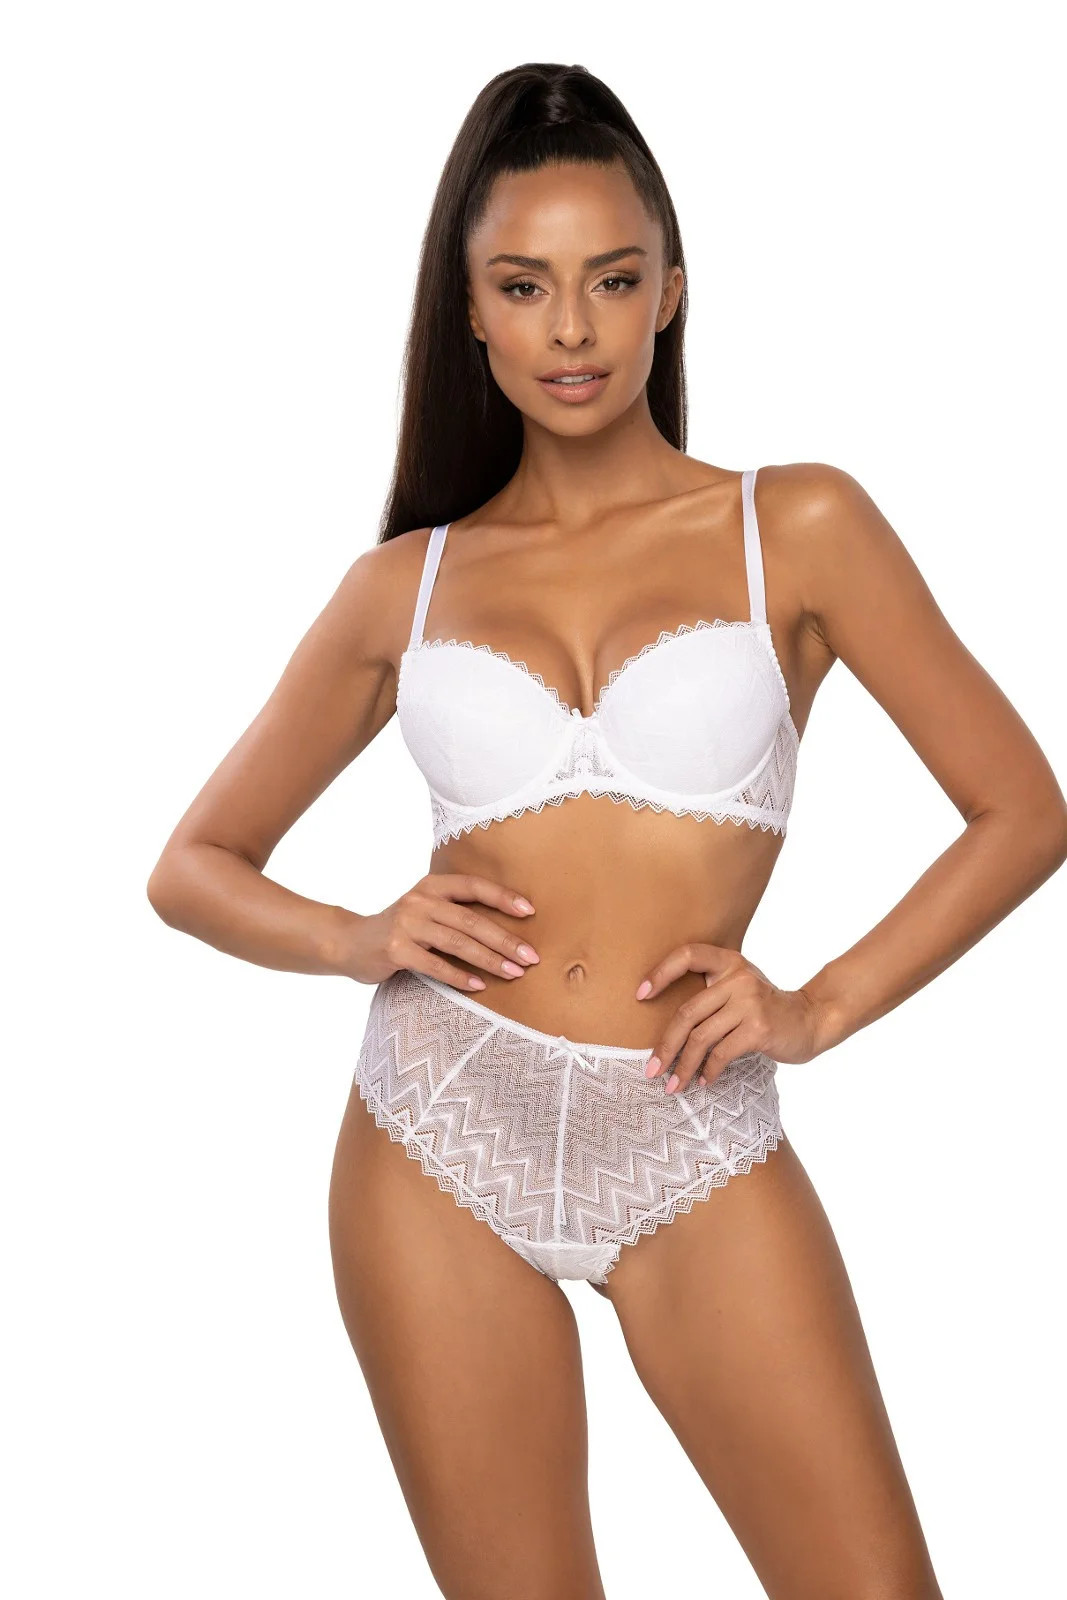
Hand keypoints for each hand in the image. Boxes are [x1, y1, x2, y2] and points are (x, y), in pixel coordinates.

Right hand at [342, 873, 538, 989]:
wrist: (350, 943)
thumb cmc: (400, 929)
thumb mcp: (425, 910)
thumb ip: (454, 911)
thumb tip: (506, 928)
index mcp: (432, 886)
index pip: (474, 886)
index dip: (503, 897)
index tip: (530, 912)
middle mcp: (420, 900)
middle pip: (471, 919)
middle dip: (505, 940)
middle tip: (531, 957)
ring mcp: (406, 924)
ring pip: (458, 942)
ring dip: (489, 960)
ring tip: (513, 973)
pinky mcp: (395, 949)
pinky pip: (435, 965)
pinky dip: (459, 976)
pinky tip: (479, 986)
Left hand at [635, 941, 827, 1092]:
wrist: (811, 1020)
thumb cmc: (766, 1008)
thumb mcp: (740, 987)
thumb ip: (712, 993)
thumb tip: (667, 1026)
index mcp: (729, 962)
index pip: (688, 956)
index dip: (661, 972)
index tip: (640, 996)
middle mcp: (738, 978)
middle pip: (687, 1013)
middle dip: (665, 1046)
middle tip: (651, 1070)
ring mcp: (750, 1003)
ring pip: (702, 1038)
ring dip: (684, 1066)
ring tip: (674, 1085)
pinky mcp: (759, 1029)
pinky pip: (721, 1053)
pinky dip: (709, 1071)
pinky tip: (704, 1081)